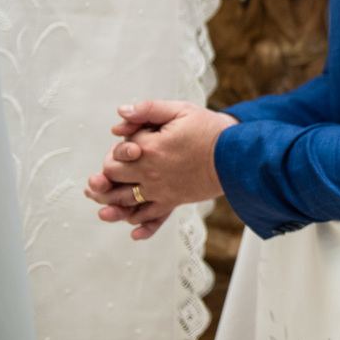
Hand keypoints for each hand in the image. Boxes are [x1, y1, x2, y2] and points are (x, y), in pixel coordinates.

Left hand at [85, 100, 236, 239]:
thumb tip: (120, 113)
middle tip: (108, 171)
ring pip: (123, 201)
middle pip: (113, 177)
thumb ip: (148, 109)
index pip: (117, 152)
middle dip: (105, 174)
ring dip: (108, 202)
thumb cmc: (210, 130)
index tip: (128, 145)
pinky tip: (132, 229)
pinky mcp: (172, 201)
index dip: (117, 149)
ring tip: (102, 202)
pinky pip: (150, 217)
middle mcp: (151, 172)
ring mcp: (161, 190)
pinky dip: (139, 225)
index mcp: (151, 147)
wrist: (236, 154)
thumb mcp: (181, 110)